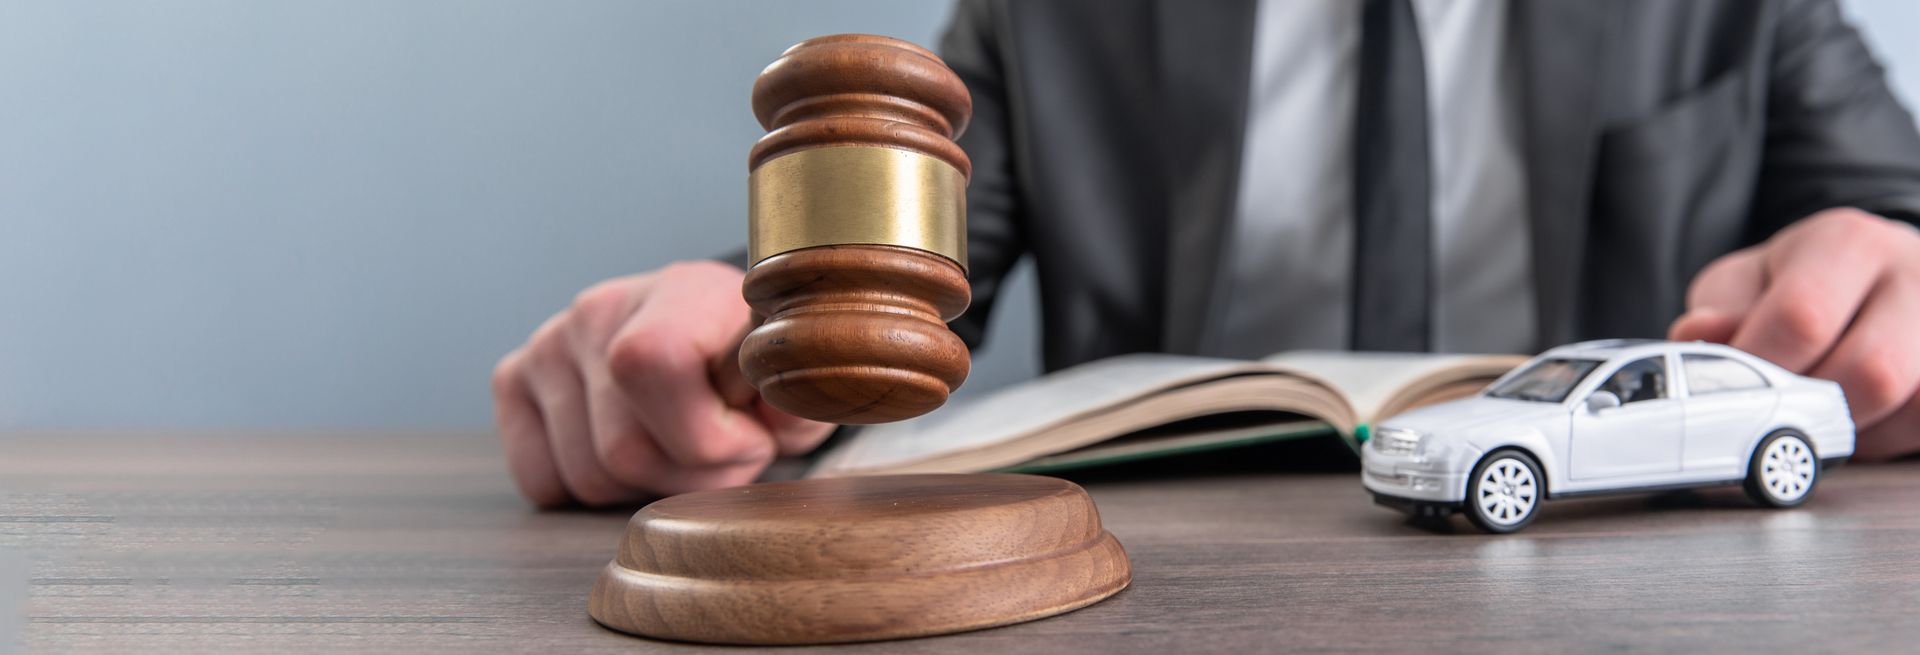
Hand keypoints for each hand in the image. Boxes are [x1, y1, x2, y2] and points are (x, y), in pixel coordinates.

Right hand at [491, 261, 834, 506]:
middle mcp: (598, 310)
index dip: (707, 433)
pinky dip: (590, 489)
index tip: (749, 436)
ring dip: (646, 487)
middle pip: (622, 448)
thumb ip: (794, 399)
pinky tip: (633, 453)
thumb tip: (770, 416)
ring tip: (681, 449)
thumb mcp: (795, 381)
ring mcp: (549, 345)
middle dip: (689, 476)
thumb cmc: (754, 365)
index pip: (653, 366)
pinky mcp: (514, 380)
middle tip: (723, 454)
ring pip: (587, 475)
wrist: (710, 334)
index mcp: (677, 292)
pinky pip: (541, 481)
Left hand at [1671, 208, 1919, 459]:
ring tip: (1818, 410)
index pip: (1802, 317)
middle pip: (1873, 372)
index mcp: (1848, 244)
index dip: (1759, 369)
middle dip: (1812, 409)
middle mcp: (1915, 277)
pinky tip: (1858, 421)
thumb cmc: (1797, 285)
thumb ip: (1721, 312)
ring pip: (1912, 409)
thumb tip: (1694, 337)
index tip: (1732, 390)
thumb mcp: (1746, 284)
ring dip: (1854, 432)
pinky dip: (1886, 440)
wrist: (1871, 277)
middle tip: (1778, 411)